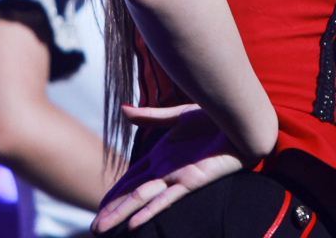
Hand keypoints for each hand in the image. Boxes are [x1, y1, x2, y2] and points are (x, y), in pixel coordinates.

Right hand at [91, 104, 245, 232]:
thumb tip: (122, 110)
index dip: (114, 192)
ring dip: (122, 214)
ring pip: (142, 200)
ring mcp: (177, 177)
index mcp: (161, 156)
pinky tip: (134, 224)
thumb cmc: (214, 118)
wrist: (241, 122)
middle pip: (132, 194)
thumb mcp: (177, 116)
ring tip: (102, 230)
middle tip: (94, 229)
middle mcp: (165, 170)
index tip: (99, 206)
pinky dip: (150, 212)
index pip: (131, 178)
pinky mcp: (191, 181)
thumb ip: (150, 117)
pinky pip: (167, 200)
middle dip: (112, 211)